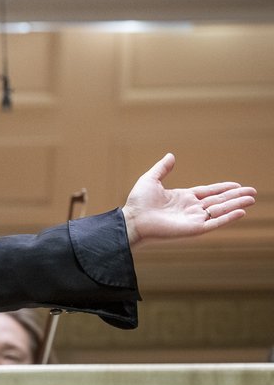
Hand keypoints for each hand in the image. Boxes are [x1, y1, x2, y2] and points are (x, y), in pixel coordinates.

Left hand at [122, 153, 255, 247]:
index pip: (208, 192)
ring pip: (220, 210)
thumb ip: (162, 168)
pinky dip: (228, 218)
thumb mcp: (151, 179)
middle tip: (252, 192)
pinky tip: (241, 212)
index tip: (237, 184)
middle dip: (235, 196)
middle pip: (218, 201)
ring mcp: (194, 219)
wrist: (133, 219)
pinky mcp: (195, 229)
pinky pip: (215, 222)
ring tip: (251, 199)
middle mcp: (191, 208)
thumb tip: (171, 155)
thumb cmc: (139, 202)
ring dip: (236, 204)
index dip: (222, 188)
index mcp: (183, 197)